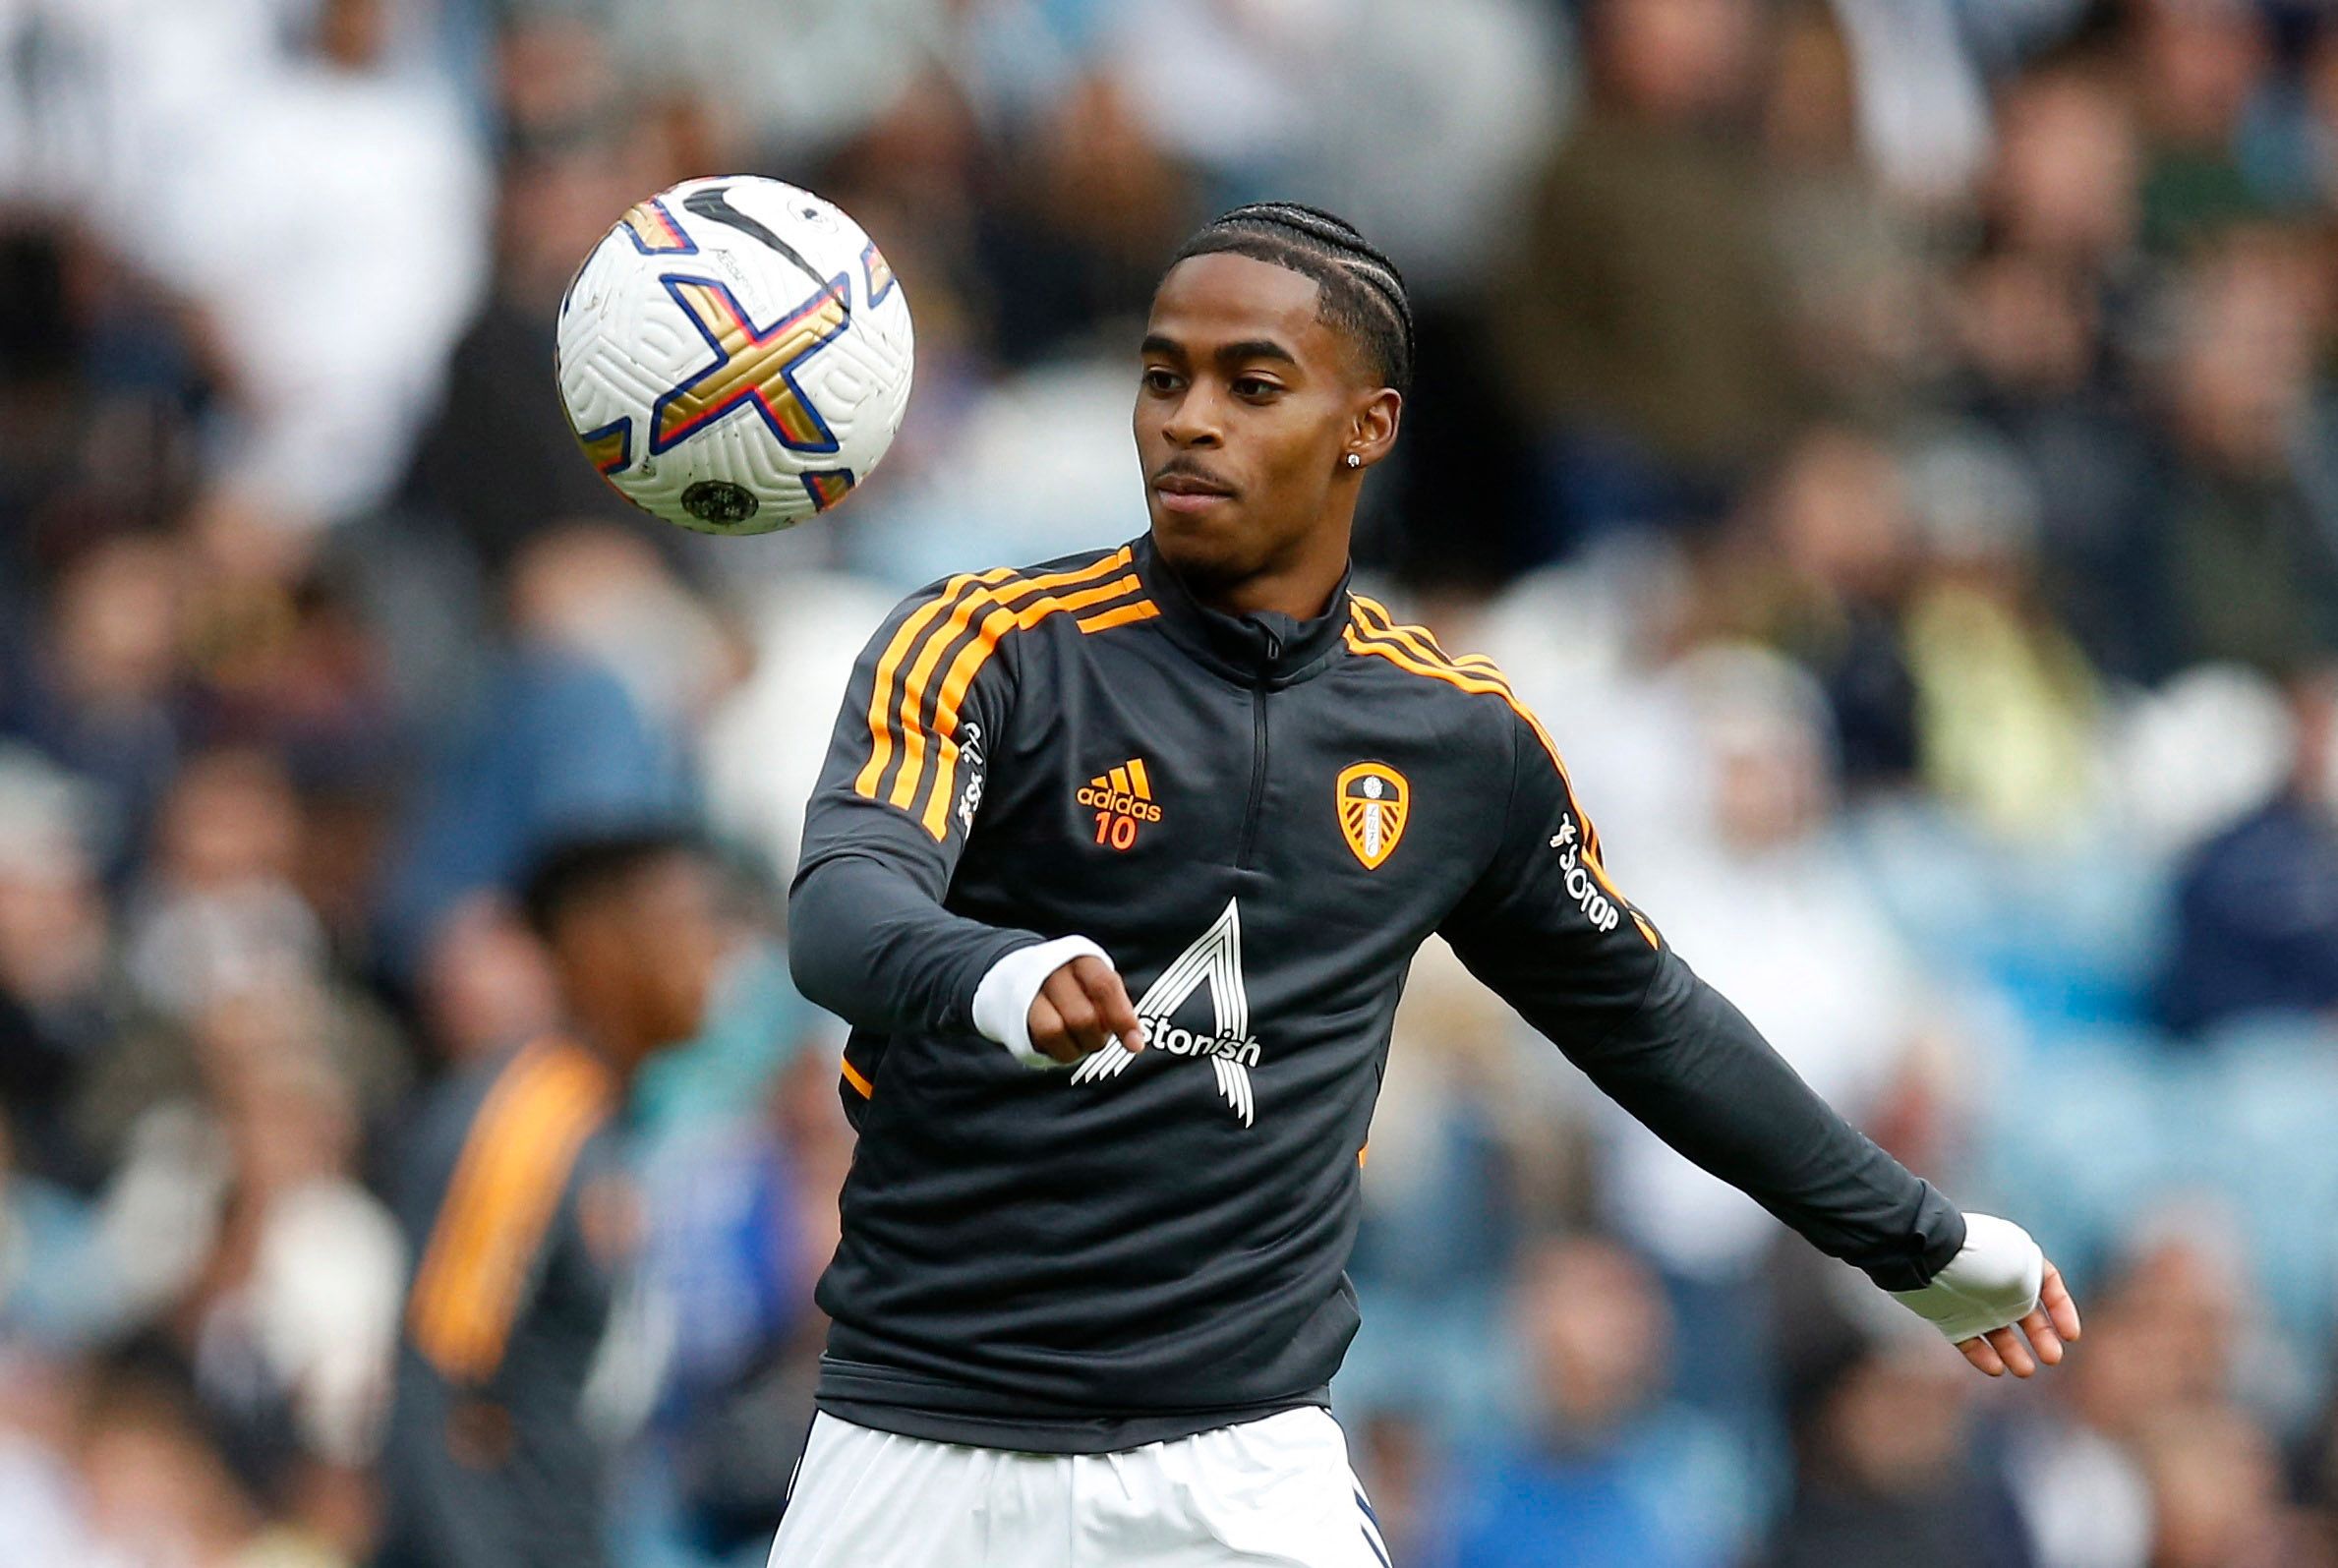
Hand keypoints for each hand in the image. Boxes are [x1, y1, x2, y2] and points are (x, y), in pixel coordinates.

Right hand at [1026, 955, 1145, 1064]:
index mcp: (1082, 959)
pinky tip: (1066, 1046)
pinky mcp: (1018, 1012)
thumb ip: (1116, 1007)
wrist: (1022, 975)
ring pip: (1056, 1029)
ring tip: (1081, 1043)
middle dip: (1097, 1038)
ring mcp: (1031, 991)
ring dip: (1077, 1046)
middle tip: (1099, 1038)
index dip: (1123, 1018)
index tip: (1135, 1044)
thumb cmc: (1075, 987)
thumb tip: (1135, 1041)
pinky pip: (1042, 1040)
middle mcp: (1053, 970)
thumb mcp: (1098, 986)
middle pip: (1082, 1016)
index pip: (1105, 987)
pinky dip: (1060, 1051)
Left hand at [1959, 1258, 2081, 1377]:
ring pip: (1998, 1329)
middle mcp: (1994, 1278)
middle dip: (2041, 1336)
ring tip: (2025, 1370)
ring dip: (2014, 1351)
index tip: (2071, 1335)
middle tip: (2052, 1358)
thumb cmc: (1978, 1259)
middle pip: (2024, 1311)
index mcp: (2014, 1257)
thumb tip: (2032, 1308)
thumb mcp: (2022, 1268)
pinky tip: (1996, 1369)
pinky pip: (1969, 1338)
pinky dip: (1982, 1355)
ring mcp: (1970, 1298)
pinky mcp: (1948, 1314)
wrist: (1925, 1256)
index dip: (2062, 1309)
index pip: (2048, 1282)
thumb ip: (2036, 1288)